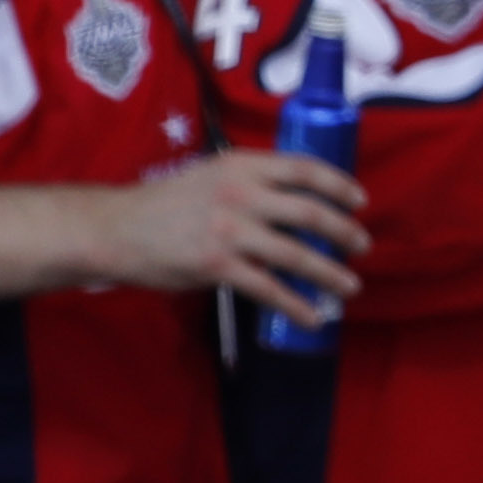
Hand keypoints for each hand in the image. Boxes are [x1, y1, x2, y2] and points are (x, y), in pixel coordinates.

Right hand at [106, 149, 367, 322]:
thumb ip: (251, 182)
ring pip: (296, 254)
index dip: (339, 184)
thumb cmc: (167, 203)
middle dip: (344, 231)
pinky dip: (296, 305)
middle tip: (363, 246)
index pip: (305, 168)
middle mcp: (241, 194)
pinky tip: (313, 316)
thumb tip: (297, 201)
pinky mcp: (218, 266)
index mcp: (242, 166)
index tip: (360, 201)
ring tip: (350, 286)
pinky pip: (268, 289)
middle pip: (309, 212)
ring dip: (330, 273)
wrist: (119, 229)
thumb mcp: (213, 175)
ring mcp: (230, 231)